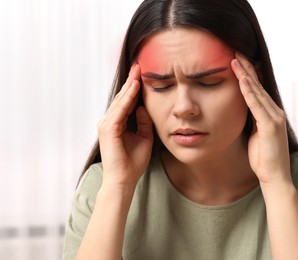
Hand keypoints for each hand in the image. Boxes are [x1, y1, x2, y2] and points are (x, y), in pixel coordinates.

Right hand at [97, 64, 153, 189]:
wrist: (124, 179)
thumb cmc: (133, 162)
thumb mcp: (144, 138)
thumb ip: (144, 123)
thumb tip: (144, 107)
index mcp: (117, 123)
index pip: (127, 102)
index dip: (135, 88)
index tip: (142, 74)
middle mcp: (110, 121)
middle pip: (123, 98)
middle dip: (131, 81)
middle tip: (139, 65)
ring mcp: (107, 124)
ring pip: (121, 100)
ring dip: (130, 85)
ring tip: (138, 71)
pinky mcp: (108, 128)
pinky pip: (120, 109)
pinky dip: (127, 97)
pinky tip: (135, 86)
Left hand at [231, 53, 290, 184]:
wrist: (274, 177)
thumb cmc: (263, 158)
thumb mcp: (254, 135)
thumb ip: (251, 121)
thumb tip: (242, 111)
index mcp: (269, 114)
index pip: (257, 90)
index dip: (247, 75)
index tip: (237, 62)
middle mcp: (274, 112)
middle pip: (258, 86)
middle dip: (246, 68)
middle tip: (236, 52)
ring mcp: (274, 118)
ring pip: (257, 92)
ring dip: (245, 74)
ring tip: (235, 59)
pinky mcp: (270, 126)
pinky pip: (256, 105)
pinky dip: (248, 91)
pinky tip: (241, 79)